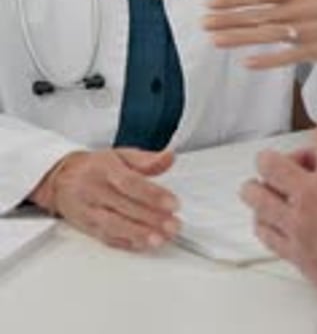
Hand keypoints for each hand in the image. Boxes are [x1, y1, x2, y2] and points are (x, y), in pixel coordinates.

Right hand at [30, 147, 179, 251]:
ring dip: (139, 234)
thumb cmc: (94, 167)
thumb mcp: (120, 155)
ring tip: (160, 239)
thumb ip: (147, 159)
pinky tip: (142, 244)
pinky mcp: (86, 227)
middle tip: (173, 225)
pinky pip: (106, 237)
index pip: (130, 182)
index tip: (173, 203)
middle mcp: (95, 189)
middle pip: (125, 206)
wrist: (60, 179)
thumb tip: (169, 157)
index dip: (152, 194)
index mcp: (105, 168)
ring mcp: (89, 210)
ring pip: (114, 225)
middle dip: (152, 218)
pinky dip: (125, 243)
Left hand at [202, 0, 316, 69]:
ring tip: (216, 39)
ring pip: (270, 34)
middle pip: (260, 14)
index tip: (212, 0)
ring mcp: (307, 31)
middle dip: (230, 19)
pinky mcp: (312, 51)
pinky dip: (269, 59)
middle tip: (205, 22)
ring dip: (241, 38)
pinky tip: (248, 61)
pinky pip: (288, 56)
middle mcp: (301, 9)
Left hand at [241, 122, 316, 289]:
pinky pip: (264, 231)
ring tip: (273, 187)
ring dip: (262, 188)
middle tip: (295, 165)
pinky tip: (274, 219)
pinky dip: (264, 221)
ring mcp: (298, 222)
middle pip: (270, 162)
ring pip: (257, 196)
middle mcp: (311, 193)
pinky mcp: (294, 251)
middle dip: (279, 157)